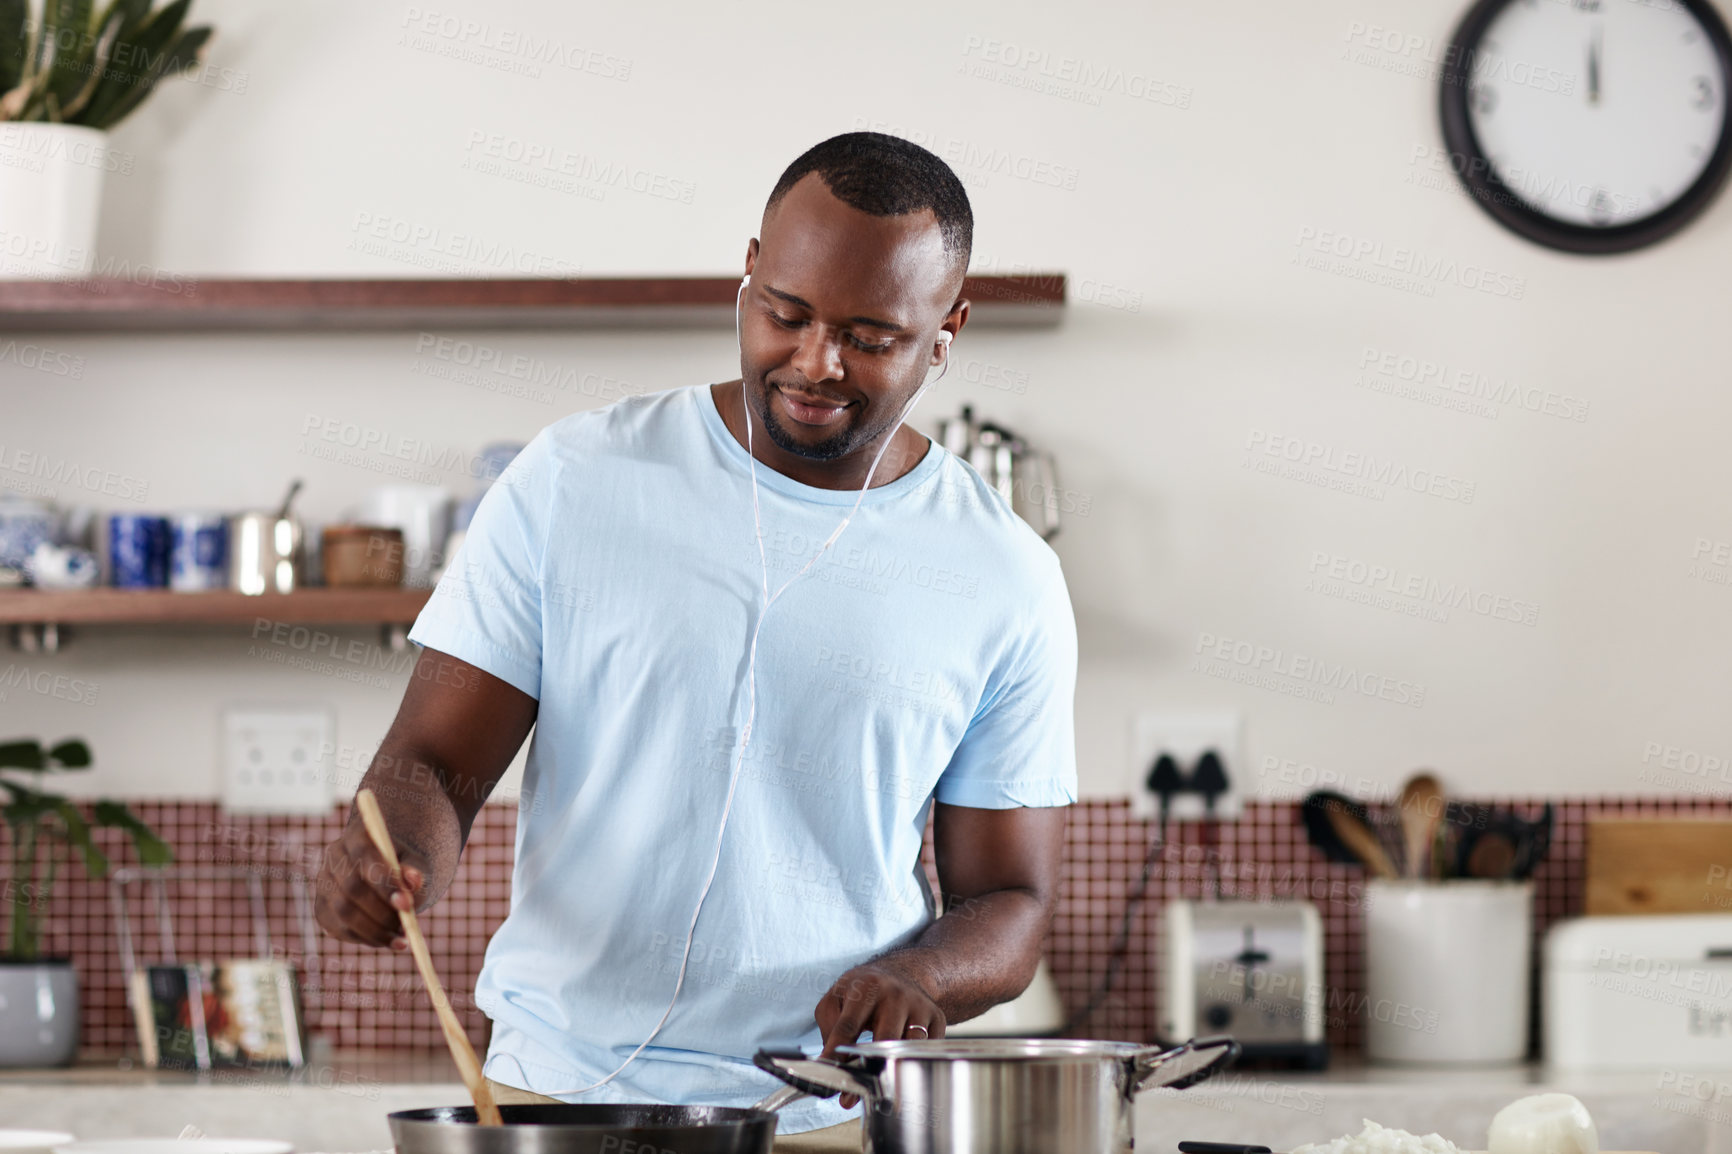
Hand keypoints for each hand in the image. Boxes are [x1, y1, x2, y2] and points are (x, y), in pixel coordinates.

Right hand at [314, 814, 427, 950]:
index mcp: (357, 837)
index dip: (385, 883)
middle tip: (406, 926)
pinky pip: (339, 930)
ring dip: (375, 930)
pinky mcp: (322, 909)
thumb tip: (413, 882)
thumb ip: (415, 871)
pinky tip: (387, 940)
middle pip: (351, 887)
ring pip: (343, 912)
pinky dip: (365, 939)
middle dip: (381, 912)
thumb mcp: (415, 863)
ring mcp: (323, 884)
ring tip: (400, 937)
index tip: (406, 905)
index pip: (365, 858)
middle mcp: (334, 858)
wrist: (384, 873)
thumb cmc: (403, 866)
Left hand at [815, 960, 945, 1107]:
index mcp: (866, 987)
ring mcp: (919, 1006)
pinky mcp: (937, 1017)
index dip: (837, 1052)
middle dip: (867, 1070)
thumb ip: (828, 1025)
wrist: (900, 973)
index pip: (849, 1026)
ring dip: (892, 1070)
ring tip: (878, 1086)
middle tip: (853, 1094)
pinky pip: (927, 1050)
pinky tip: (900, 1068)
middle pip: (884, 1040)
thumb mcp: (838, 997)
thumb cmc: (863, 990)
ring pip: (909, 1048)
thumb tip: (829, 1059)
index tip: (829, 1074)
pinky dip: (913, 1063)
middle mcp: (895, 995)